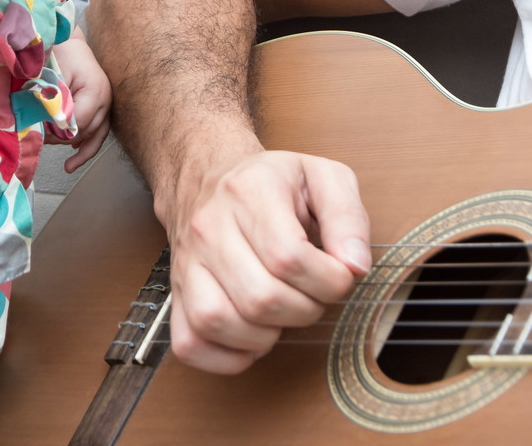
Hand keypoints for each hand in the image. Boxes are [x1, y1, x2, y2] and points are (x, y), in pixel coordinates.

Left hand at [49, 35, 111, 171]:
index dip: (58, 131)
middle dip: (63, 138)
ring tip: (67, 166)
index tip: (39, 132)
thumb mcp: (52, 76)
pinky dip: (88, 146)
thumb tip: (46, 129)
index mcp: (95, 90)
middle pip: (86, 131)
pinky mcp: (103, 106)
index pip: (78, 122)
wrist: (68, 41)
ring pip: (95, 135)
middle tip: (41, 141)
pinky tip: (75, 157)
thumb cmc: (58, 53)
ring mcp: (107, 103)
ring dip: (78, 147)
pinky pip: (100, 132)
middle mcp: (106, 98)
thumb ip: (52, 102)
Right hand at [162, 148, 370, 373]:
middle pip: (259, 297)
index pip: (289, 259)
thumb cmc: (269, 183)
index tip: (338, 276)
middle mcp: (208, 228)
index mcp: (247, 193)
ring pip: (217, 321)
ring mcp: (186, 263)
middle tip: (312, 295)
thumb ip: (348, 217)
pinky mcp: (176, 292)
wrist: (207, 176)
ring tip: (281, 314)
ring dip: (264, 336)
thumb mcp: (322, 178)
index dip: (328, 281)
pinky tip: (251, 338)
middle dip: (304, 310)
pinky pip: (189, 343)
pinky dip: (225, 356)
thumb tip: (354, 265)